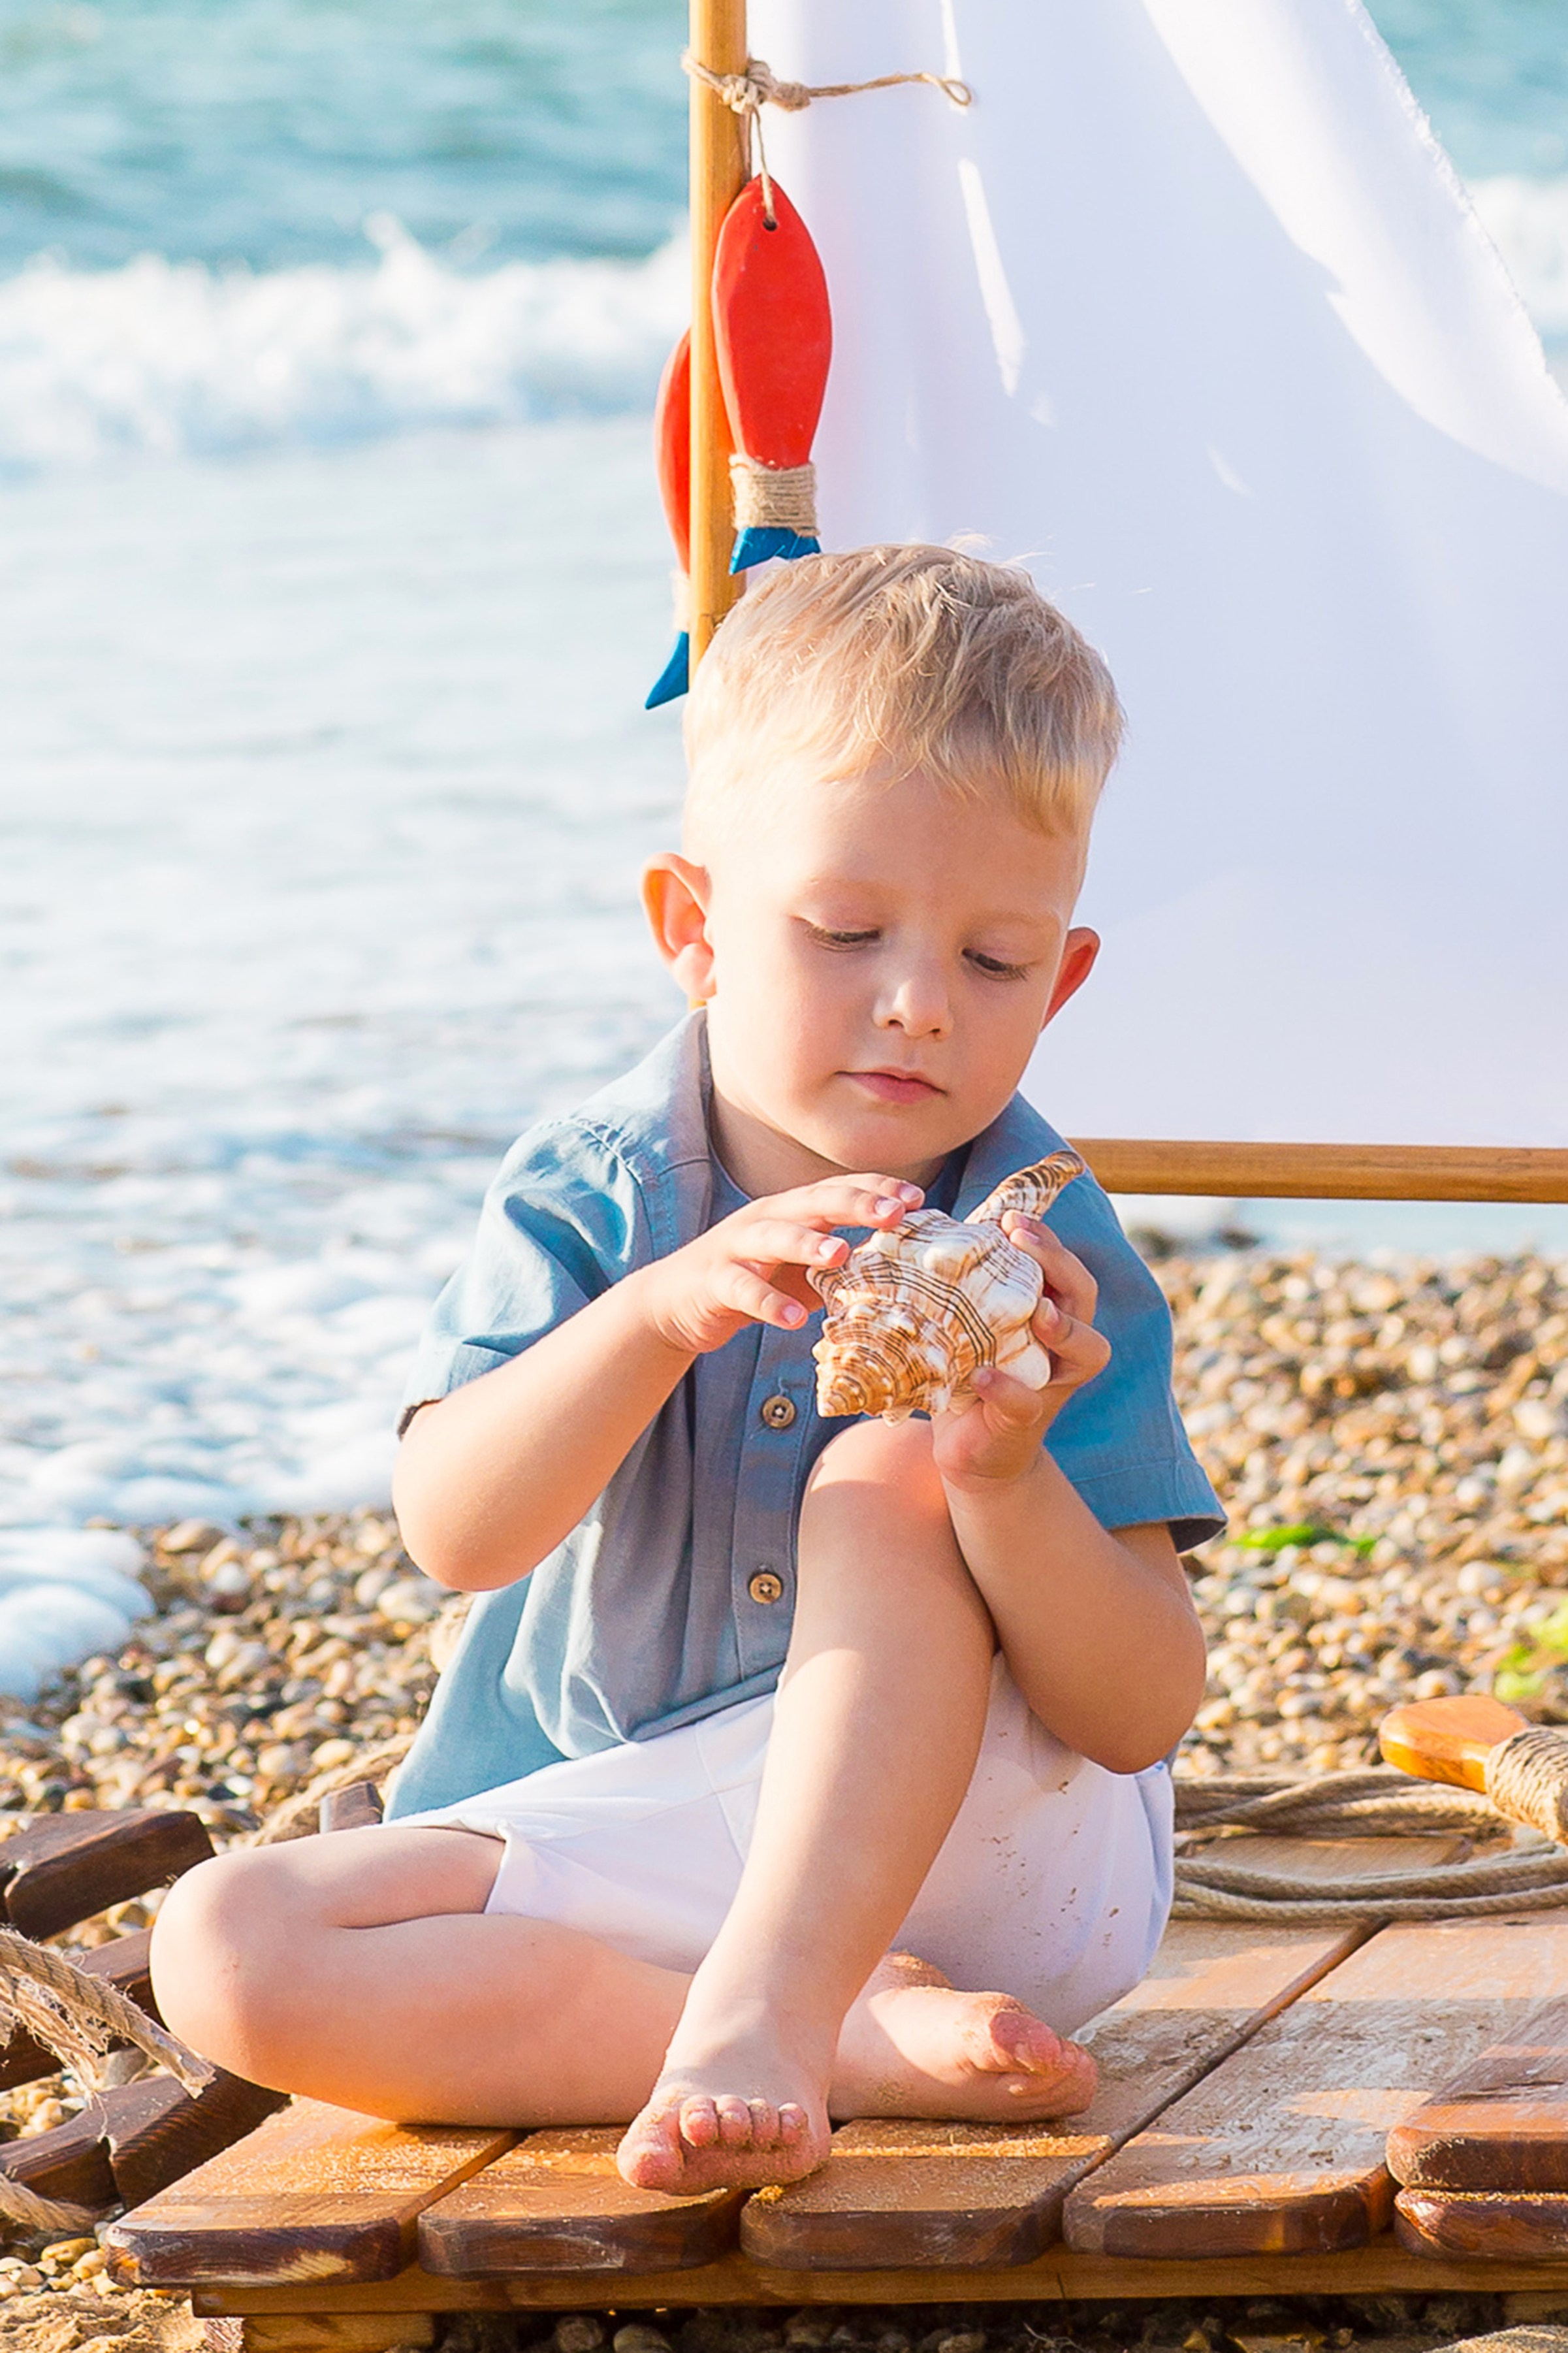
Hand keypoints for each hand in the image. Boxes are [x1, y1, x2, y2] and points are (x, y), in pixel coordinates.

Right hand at [639, 1175, 924, 1357]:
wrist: (676, 1302)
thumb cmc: (754, 1281)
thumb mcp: (802, 1268)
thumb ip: (844, 1262)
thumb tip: (906, 1268)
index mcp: (792, 1210)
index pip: (839, 1189)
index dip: (876, 1190)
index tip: (918, 1200)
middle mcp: (766, 1218)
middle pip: (813, 1201)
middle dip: (855, 1203)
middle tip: (894, 1213)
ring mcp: (736, 1247)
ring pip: (774, 1236)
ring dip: (808, 1243)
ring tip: (841, 1254)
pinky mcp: (714, 1281)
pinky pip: (742, 1290)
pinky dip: (769, 1303)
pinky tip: (794, 1319)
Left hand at [930, 1214, 1110, 1486]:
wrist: (969, 1448)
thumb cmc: (969, 1370)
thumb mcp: (970, 1322)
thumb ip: (969, 1285)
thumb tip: (932, 1227)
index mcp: (1053, 1313)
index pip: (1065, 1268)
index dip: (1047, 1240)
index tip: (1011, 1216)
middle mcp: (1064, 1346)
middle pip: (1084, 1296)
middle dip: (1059, 1263)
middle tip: (1022, 1238)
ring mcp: (1050, 1383)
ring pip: (1086, 1351)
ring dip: (1064, 1327)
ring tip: (1040, 1311)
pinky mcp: (1024, 1421)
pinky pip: (1026, 1403)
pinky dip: (1007, 1388)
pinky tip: (984, 1376)